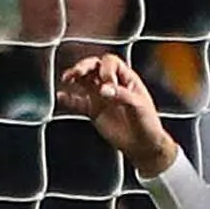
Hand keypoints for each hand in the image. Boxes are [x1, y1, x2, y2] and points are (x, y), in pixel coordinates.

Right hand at [56, 52, 177, 178]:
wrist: (143, 145)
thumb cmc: (147, 123)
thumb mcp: (138, 105)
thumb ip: (121, 95)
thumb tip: (104, 89)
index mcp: (126, 78)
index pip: (111, 63)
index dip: (106, 69)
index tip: (106, 82)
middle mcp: (112, 84)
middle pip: (94, 66)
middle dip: (85, 66)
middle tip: (78, 72)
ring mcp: (101, 97)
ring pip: (84, 80)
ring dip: (75, 77)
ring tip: (67, 78)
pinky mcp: (94, 110)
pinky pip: (78, 102)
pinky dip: (69, 99)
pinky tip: (61, 96)